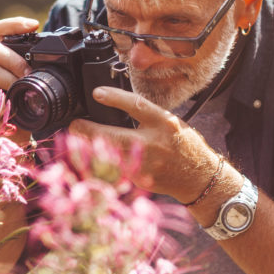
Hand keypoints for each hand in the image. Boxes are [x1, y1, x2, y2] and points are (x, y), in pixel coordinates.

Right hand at [0, 17, 39, 143]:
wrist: (8, 143)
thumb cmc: (20, 115)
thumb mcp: (31, 91)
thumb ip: (38, 75)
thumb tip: (66, 65)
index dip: (13, 24)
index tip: (34, 24)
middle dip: (15, 53)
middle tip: (30, 70)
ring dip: (12, 65)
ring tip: (25, 81)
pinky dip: (5, 82)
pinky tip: (14, 94)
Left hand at [68, 86, 219, 202]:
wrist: (199, 177)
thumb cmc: (184, 146)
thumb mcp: (170, 123)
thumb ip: (147, 116)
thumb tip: (116, 105)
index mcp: (165, 124)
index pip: (137, 106)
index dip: (115, 98)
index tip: (97, 93)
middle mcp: (155, 144)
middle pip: (115, 136)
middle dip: (89, 131)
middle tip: (74, 125)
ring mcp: (146, 165)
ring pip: (110, 156)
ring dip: (90, 148)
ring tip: (77, 139)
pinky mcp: (140, 179)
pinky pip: (115, 169)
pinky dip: (101, 162)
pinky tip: (91, 157)